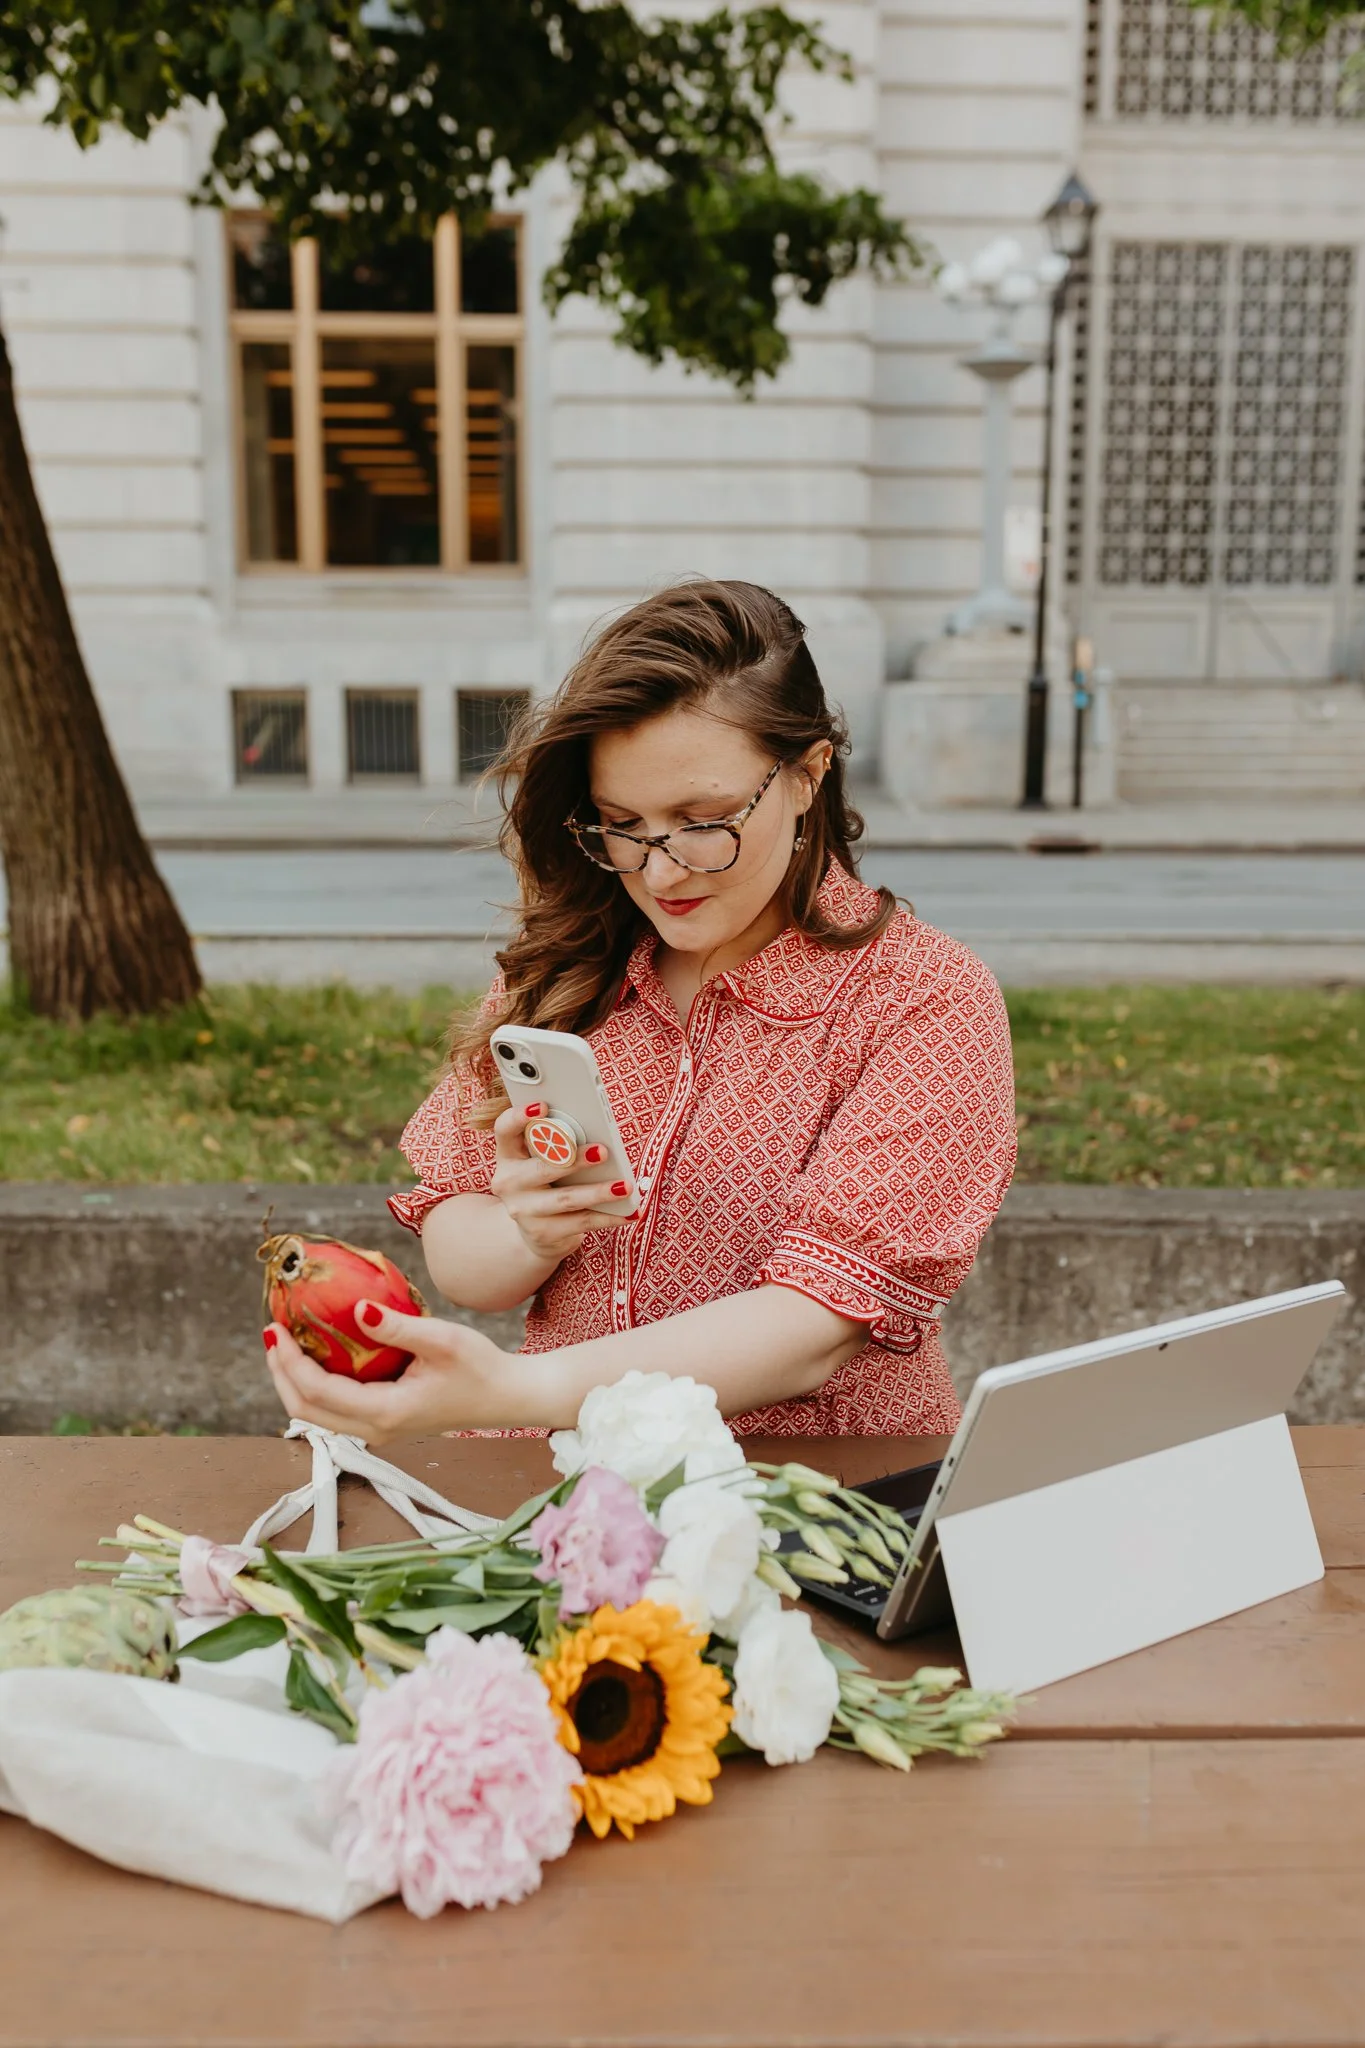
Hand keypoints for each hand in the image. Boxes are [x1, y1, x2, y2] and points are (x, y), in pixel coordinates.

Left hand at [263, 1298, 526, 1445]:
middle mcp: (375, 1429)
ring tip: (285, 1344)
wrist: (507, 1398)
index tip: (274, 1328)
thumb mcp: (442, 1339)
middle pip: (306, 1411)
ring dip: (294, 1381)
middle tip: (271, 1334)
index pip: (318, 1391)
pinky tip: (318, 1355)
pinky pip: (336, 1409)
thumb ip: (397, 1328)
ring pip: (318, 1414)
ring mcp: (379, 1430)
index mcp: (385, 1413)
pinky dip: (316, 1385)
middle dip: (280, 1373)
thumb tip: (356, 1311)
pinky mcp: (385, 1422)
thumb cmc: (481, 1367)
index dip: (289, 1361)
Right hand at [489, 1100, 633, 1265]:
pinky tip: (629, 1212)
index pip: (504, 1129)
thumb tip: (598, 1132)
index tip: (543, 1105)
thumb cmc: (548, 1182)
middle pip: (541, 1168)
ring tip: (625, 1186)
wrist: (537, 1232)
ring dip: (598, 1192)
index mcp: (508, 1155)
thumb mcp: (543, 1160)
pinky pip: (581, 1223)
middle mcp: (509, 1182)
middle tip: (603, 1151)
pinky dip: (608, 1217)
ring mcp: (523, 1210)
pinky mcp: (543, 1233)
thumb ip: (558, 1143)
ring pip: (566, 1199)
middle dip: (574, 1160)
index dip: (519, 1116)